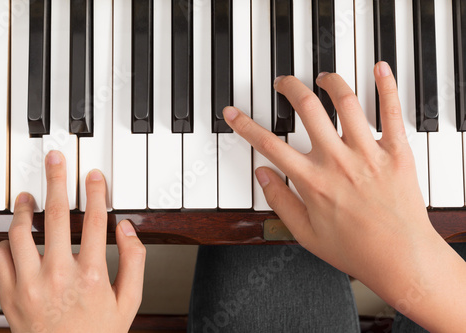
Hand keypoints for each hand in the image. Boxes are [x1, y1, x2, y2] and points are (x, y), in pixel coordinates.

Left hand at [0, 151, 145, 332]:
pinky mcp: (11, 295)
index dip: (95, 192)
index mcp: (92, 275)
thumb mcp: (130, 301)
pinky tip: (13, 236)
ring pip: (21, 233)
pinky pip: (0, 259)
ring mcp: (32, 284)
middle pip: (57, 216)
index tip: (93, 176)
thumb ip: (134, 260)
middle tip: (54, 161)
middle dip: (57, 181)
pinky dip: (5, 242)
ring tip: (27, 196)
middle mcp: (59, 275)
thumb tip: (126, 229)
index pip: (96, 220)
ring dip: (23, 209)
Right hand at [223, 62, 465, 330]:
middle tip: (283, 83)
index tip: (233, 113)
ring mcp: (367, 153)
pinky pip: (392, 112)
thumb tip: (262, 174)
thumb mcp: (305, 233)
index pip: (269, 144)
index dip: (245, 125)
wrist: (401, 259)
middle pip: (307, 109)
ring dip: (330, 82)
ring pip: (346, 102)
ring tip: (322, 78)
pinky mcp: (396, 152)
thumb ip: (280, 200)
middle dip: (290, 88)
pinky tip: (379, 69)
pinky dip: (386, 87)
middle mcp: (337, 161)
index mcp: (312, 181)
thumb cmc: (355, 250)